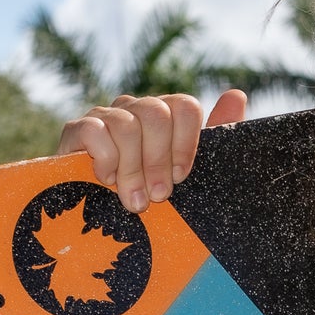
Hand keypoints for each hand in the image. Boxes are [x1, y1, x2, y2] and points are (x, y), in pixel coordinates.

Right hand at [54, 88, 248, 212]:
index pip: (185, 106)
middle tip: (157, 196)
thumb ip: (216, 134)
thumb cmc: (150, 193)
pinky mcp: (77, 128)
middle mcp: (136, 109)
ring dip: (132, 170)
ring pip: (126, 125)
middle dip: (158, 160)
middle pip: (156, 113)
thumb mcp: (187, 174)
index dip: (186, 143)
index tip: (180, 177)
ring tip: (134, 200)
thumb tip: (237, 94)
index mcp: (166, 116)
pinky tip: (105, 180)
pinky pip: (95, 131)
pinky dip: (105, 160)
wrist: (98, 220)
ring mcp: (106, 115)